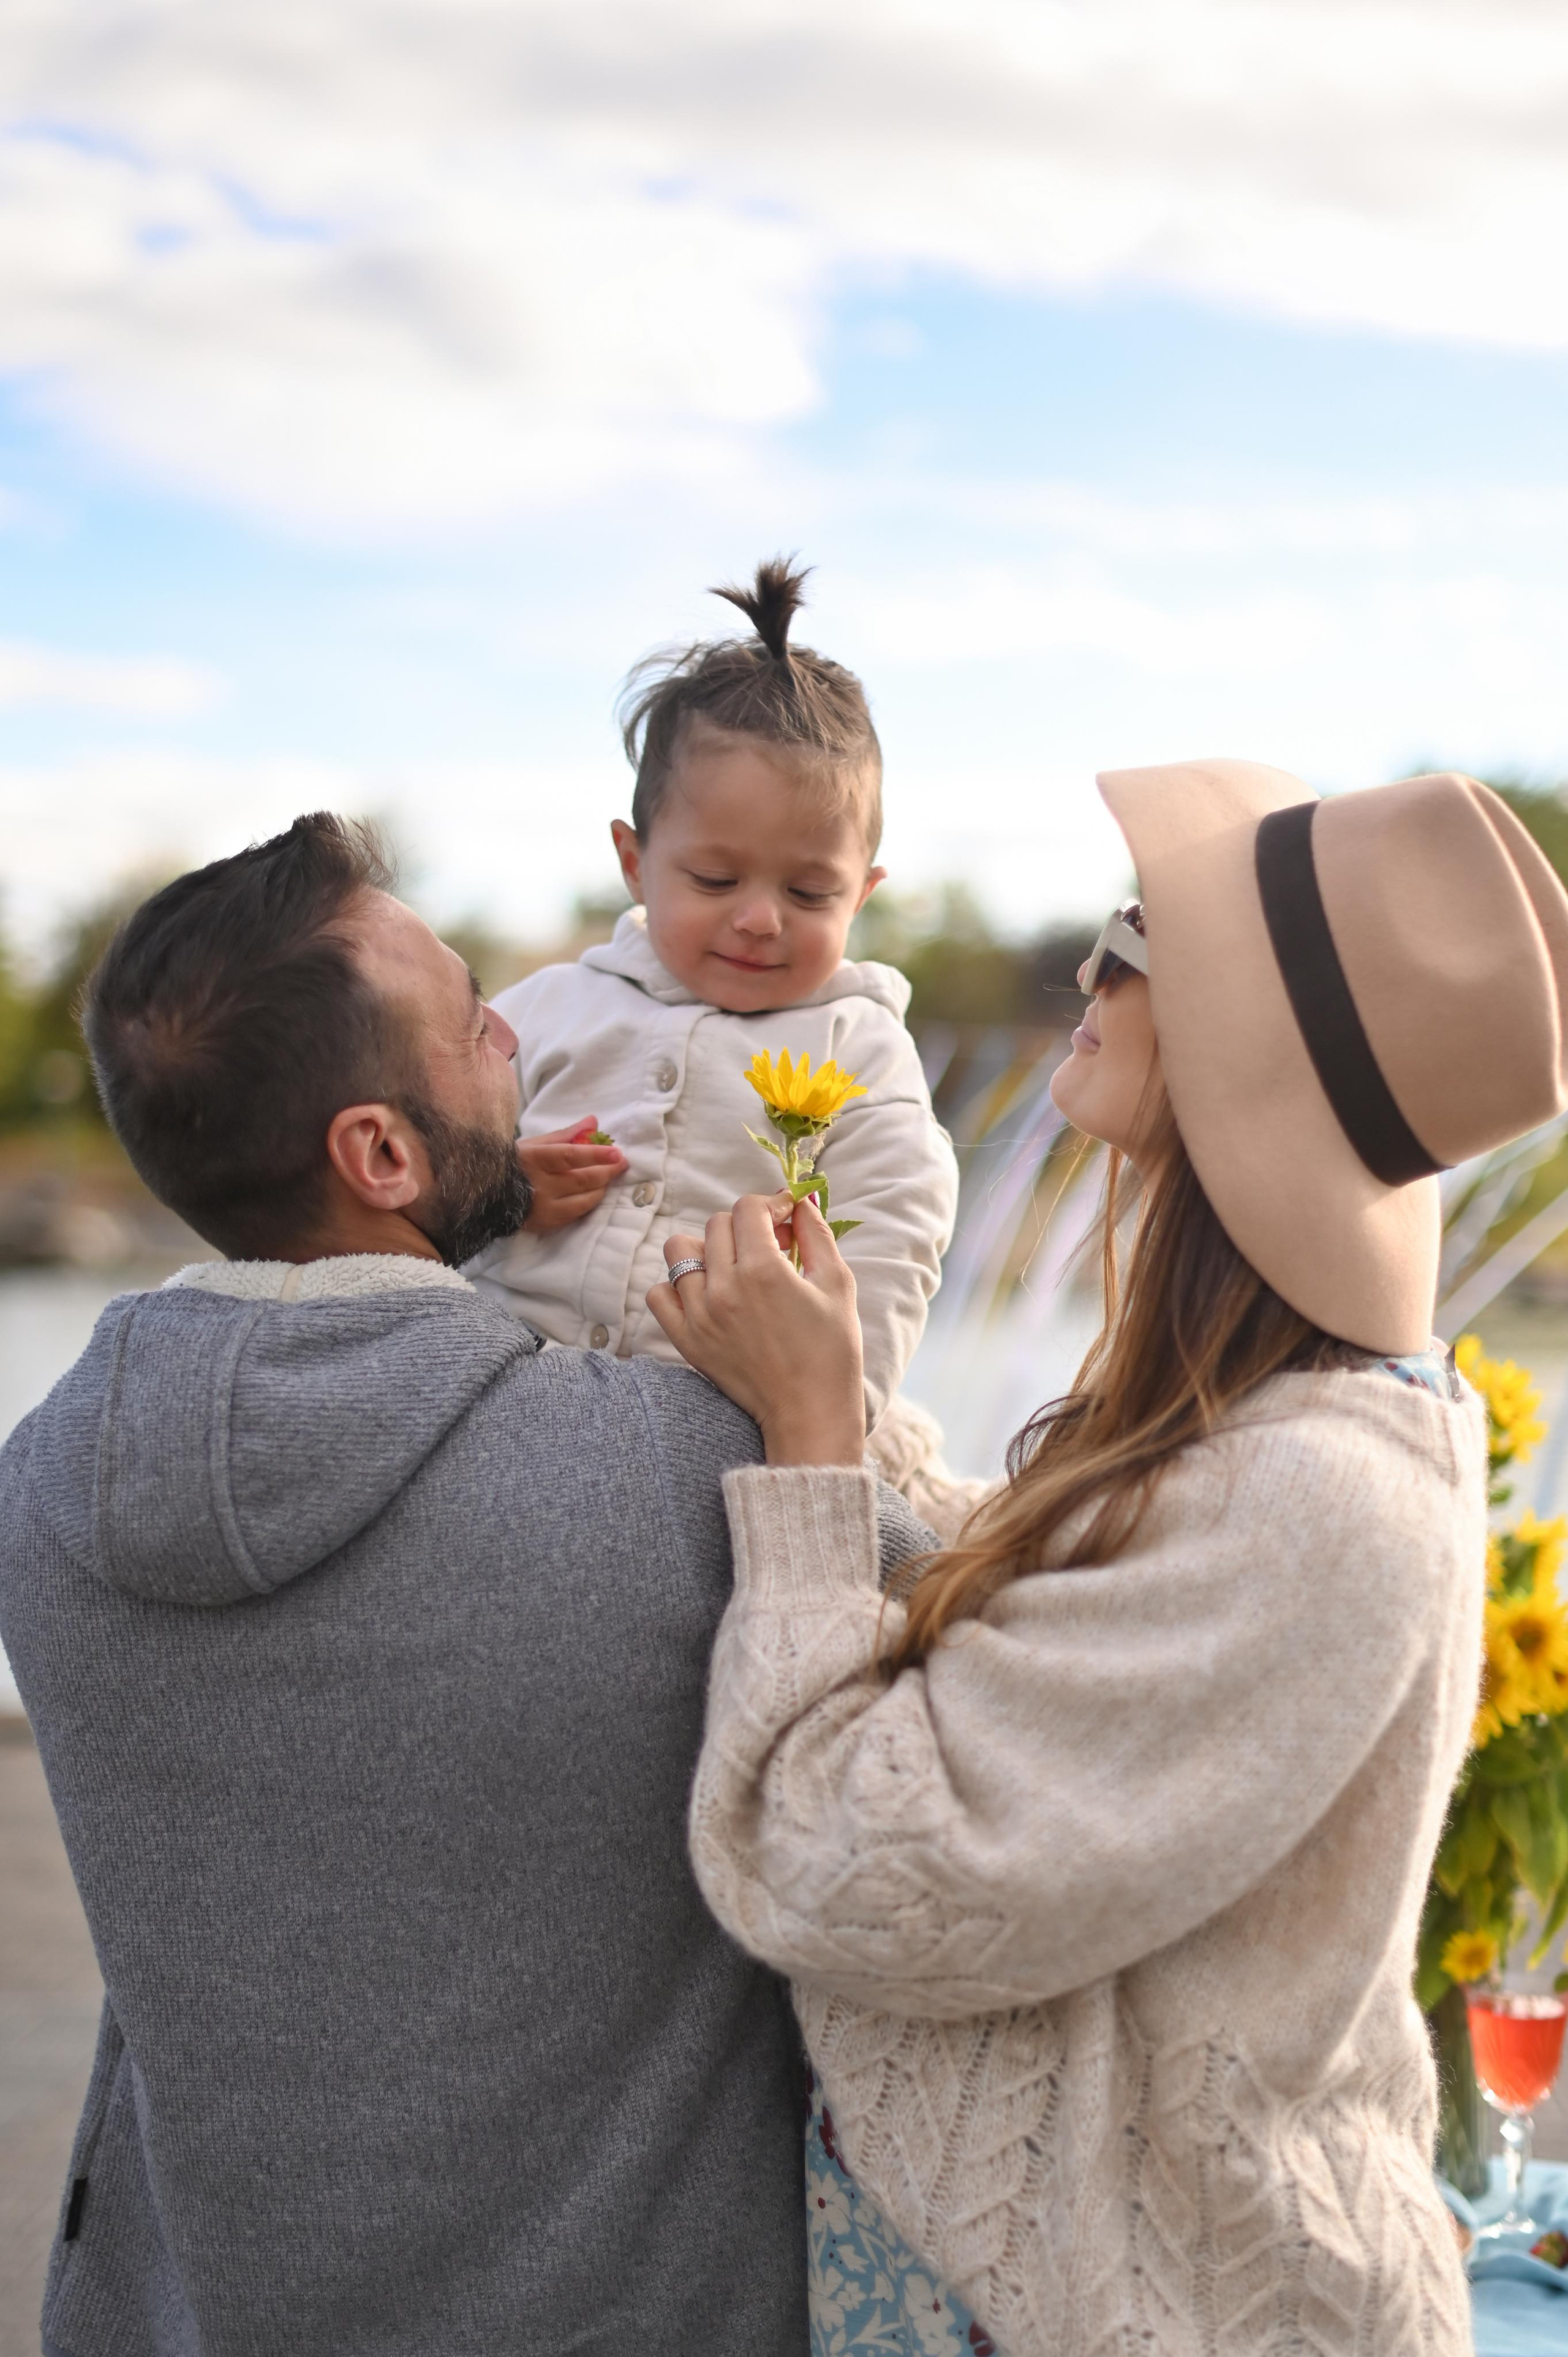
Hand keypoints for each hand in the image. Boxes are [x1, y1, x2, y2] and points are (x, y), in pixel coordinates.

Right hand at [518, 1119, 626, 1230]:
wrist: (488, 1195)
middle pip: (582, 1180)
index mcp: (534, 1160)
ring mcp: (544, 1209)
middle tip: (622, 1163)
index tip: (616, 1152)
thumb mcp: (535, 1144)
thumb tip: (593, 1122)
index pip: (569, 1157)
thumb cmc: (515, 1164)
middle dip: (608, 1171)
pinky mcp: (546, 1224)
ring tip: (609, 1177)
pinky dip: (589, 1202)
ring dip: (602, 1188)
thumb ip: (566, 1134)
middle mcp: (539, 1186)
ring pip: (585, 1200)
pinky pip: (578, 1214)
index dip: (595, 1154)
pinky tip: (595, 1193)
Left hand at [646, 1194, 865, 1466]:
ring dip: (707, 1249)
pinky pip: (659, 1294)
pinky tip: (708, 1294)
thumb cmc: (832, 1351)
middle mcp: (723, 1288)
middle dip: (746, 1227)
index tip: (787, 1221)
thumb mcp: (837, 1284)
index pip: (749, 1208)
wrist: (809, 1412)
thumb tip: (802, 1200)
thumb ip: (817, 1235)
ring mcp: (698, 1315)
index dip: (772, 1205)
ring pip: (679, 1251)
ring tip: (733, 1267)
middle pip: (718, 1224)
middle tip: (771, 1247)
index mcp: (763, 1270)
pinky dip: (678, 1287)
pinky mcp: (686, 1340)